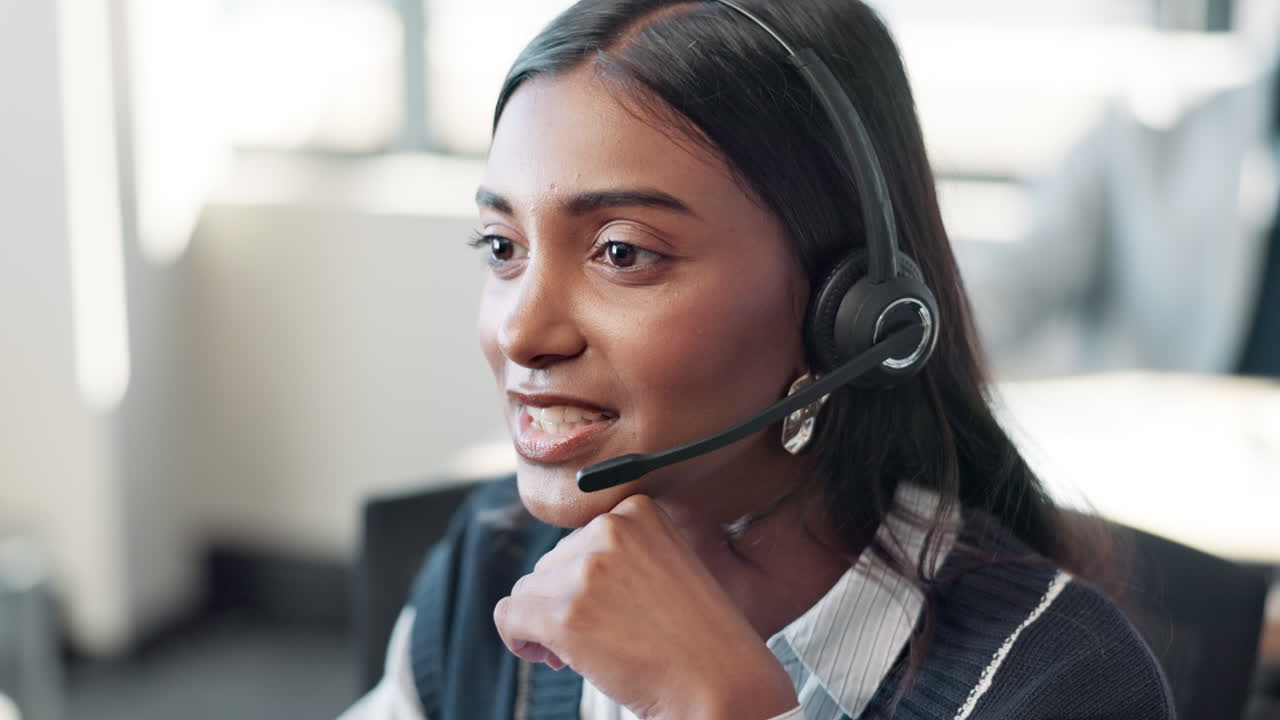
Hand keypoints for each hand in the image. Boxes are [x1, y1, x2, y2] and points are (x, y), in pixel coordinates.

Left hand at [493, 494, 798, 719]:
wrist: (721, 684)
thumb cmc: (702, 640)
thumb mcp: (669, 568)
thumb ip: (621, 555)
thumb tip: (557, 570)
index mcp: (639, 511)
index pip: (581, 539)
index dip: (587, 579)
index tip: (610, 606)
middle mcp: (610, 530)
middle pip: (551, 563)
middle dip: (565, 602)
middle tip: (601, 637)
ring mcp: (586, 571)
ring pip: (529, 591)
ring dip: (545, 624)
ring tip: (585, 651)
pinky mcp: (565, 614)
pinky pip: (510, 616)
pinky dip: (519, 639)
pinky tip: (550, 656)